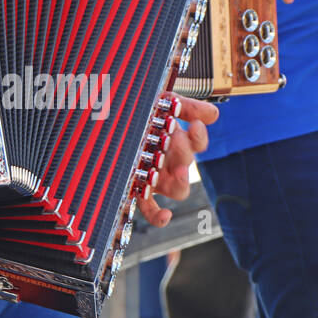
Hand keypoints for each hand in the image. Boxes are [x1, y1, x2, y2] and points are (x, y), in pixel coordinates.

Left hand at [138, 94, 219, 227]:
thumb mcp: (160, 101)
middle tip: (172, 140)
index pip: (197, 142)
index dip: (198, 136)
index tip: (194, 125)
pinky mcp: (138, 190)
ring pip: (178, 189)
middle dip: (182, 152)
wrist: (103, 119)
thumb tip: (214, 115)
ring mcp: (156, 178)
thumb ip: (186, 107)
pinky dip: (159, 216)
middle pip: (186, 162)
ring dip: (181, 181)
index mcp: (176, 140)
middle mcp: (169, 161)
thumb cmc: (135, 112)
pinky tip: (166, 215)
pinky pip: (150, 209)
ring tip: (178, 172)